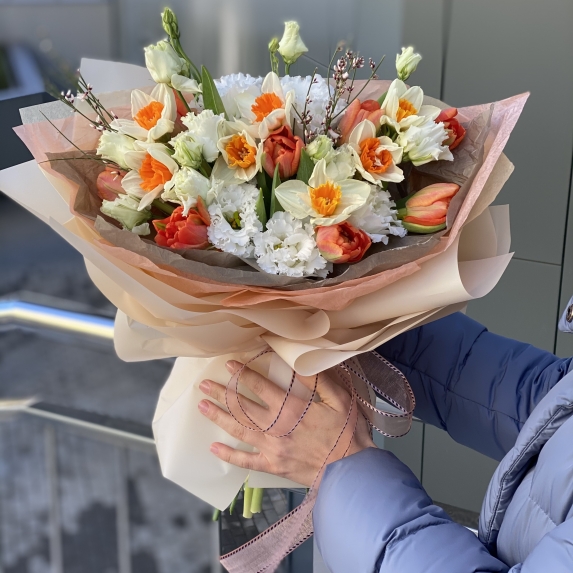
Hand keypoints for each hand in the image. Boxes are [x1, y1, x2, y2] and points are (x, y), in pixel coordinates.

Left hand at [198, 360, 375, 486]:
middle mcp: (275, 427)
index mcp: (290, 408)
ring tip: (202, 406)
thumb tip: (296, 364)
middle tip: (203, 384)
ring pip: (238, 430)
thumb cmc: (347, 432)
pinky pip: (246, 461)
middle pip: (242, 407)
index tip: (227, 364)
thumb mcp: (339, 400)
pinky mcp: (273, 466)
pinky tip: (214, 449)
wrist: (351, 471)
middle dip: (221, 394)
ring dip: (218, 417)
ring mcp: (271, 448)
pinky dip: (229, 456)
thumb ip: (317, 381)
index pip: (260, 386)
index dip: (242, 374)